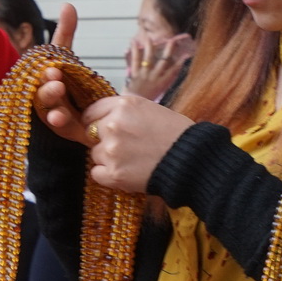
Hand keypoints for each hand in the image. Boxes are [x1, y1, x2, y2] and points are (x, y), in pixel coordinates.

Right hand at [34, 4, 94, 143]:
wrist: (82, 108)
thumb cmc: (67, 79)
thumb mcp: (65, 55)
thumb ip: (65, 33)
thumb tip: (67, 4)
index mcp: (43, 78)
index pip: (44, 74)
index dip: (47, 73)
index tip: (54, 70)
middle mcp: (44, 96)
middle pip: (43, 95)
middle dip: (49, 90)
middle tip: (57, 83)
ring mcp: (51, 113)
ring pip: (49, 113)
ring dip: (53, 110)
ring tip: (60, 109)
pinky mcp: (62, 129)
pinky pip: (59, 128)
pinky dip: (59, 124)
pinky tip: (63, 120)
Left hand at [77, 95, 196, 194]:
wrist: (191, 160)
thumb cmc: (176, 133)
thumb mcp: (150, 108)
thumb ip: (124, 111)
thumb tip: (104, 117)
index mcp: (123, 105)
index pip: (91, 112)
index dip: (97, 121)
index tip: (103, 129)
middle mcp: (113, 124)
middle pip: (90, 133)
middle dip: (102, 139)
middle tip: (125, 146)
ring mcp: (111, 150)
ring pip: (94, 154)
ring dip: (108, 159)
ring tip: (132, 160)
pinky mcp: (113, 174)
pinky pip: (96, 174)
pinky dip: (108, 175)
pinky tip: (126, 172)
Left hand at [124, 33, 193, 100]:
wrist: (133, 106)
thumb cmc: (146, 100)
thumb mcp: (159, 93)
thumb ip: (163, 82)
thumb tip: (170, 72)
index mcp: (162, 83)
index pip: (174, 71)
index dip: (181, 62)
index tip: (187, 54)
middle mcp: (155, 77)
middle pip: (163, 61)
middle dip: (168, 50)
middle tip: (172, 40)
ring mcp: (144, 75)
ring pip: (149, 58)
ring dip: (150, 47)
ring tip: (149, 37)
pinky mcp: (134, 74)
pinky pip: (135, 60)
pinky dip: (134, 51)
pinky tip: (133, 42)